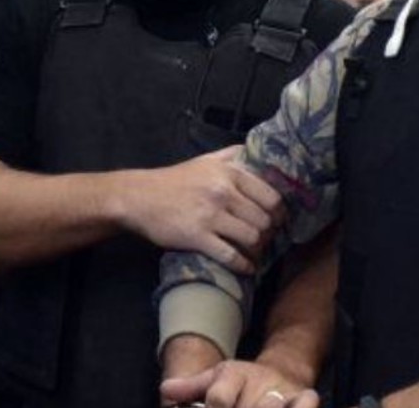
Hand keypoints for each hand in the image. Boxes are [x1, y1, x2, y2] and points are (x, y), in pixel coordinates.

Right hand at [118, 146, 282, 273]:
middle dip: (270, 233)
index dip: (280, 212)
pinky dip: (244, 265)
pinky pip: (230, 255)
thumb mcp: (206, 160)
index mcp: (230, 173)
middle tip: (267, 239)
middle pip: (264, 219)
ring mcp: (210, 215)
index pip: (271, 196)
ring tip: (256, 252)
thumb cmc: (175, 180)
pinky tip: (248, 268)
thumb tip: (256, 151)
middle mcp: (223, 192)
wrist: (139, 197)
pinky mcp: (197, 237)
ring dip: (259, 249)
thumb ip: (232, 155)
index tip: (279, 220)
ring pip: (252, 237)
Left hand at [161, 360, 318, 407]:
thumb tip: (166, 389)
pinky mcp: (306, 400)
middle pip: (247, 407)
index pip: (219, 399)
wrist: (281, 374)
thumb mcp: (216, 379)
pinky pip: (306, 406)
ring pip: (272, 407)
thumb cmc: (242, 383)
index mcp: (234, 376)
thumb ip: (191, 387)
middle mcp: (260, 383)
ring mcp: (284, 394)